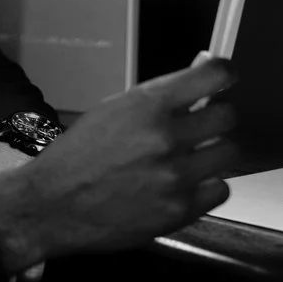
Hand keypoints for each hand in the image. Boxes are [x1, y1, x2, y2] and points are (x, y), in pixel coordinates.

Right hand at [0, 57, 239, 272]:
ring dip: (212, 154)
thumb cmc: (80, 154)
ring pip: (228, 153)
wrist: (53, 204)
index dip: (224, 74)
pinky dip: (206, 187)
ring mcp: (176, 176)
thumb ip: (159, 96)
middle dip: (215, 119)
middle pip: (228, 117)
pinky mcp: (180, 210)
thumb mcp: (113, 111)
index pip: (214, 75)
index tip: (224, 79)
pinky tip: (183, 186)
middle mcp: (166, 137)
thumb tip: (200, 71)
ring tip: (189, 160)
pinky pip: (219, 190)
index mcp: (148, 105)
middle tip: (200, 128)